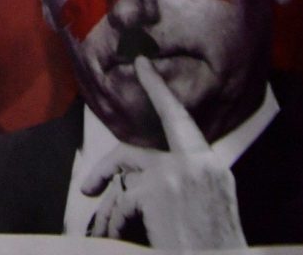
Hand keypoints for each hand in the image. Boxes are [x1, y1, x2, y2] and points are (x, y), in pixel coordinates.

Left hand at [82, 57, 246, 248]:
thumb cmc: (214, 244)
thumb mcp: (213, 204)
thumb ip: (188, 179)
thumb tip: (144, 177)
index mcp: (211, 165)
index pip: (180, 118)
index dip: (158, 90)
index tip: (142, 65)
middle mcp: (197, 163)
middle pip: (135, 152)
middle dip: (106, 169)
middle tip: (88, 187)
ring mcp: (177, 174)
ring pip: (125, 181)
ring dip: (114, 210)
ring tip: (108, 232)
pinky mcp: (158, 192)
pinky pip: (122, 202)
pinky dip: (116, 222)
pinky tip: (118, 236)